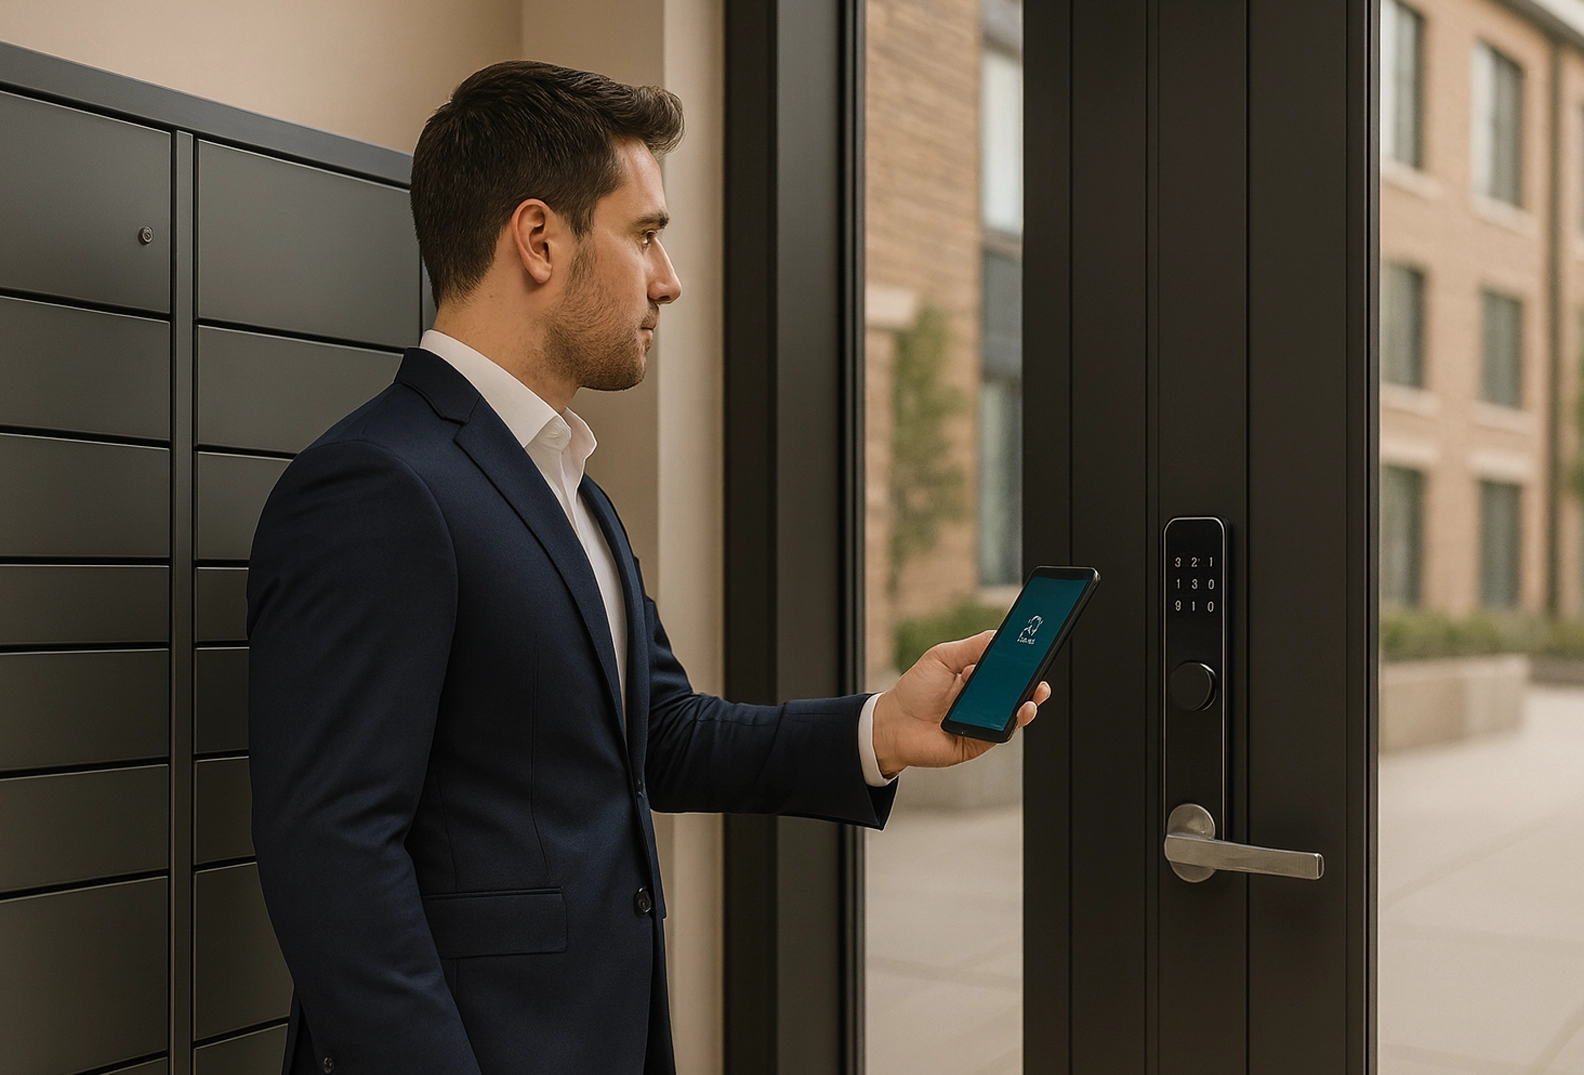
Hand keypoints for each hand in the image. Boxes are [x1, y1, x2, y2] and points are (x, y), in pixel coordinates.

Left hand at [871, 630, 1050, 777]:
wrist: (893, 725)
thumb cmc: (914, 691)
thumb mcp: (942, 658)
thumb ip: (972, 647)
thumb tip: (999, 636)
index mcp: (976, 676)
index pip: (1007, 667)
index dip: (1023, 660)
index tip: (1037, 648)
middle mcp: (984, 699)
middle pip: (1017, 689)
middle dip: (1034, 680)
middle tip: (1040, 671)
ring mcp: (985, 720)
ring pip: (1017, 711)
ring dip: (1031, 701)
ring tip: (1035, 691)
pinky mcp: (982, 741)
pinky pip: (1005, 732)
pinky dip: (1016, 721)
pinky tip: (1020, 710)